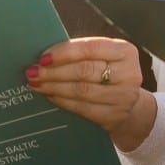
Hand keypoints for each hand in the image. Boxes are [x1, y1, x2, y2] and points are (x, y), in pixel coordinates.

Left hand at [25, 36, 156, 151]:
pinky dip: (62, 101)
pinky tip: (50, 95)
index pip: (90, 47)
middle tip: (33, 72)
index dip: (64, 52)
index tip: (42, 57)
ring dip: (54, 87)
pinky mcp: (114, 116)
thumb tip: (44, 55)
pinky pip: (83, 108)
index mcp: (125, 51)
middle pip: (85, 70)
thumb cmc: (109, 74)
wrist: (131, 106)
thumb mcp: (104, 57)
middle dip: (54, 71)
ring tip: (37, 84)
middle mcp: (129, 73)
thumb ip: (81, 53)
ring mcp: (124, 97)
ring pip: (82, 91)